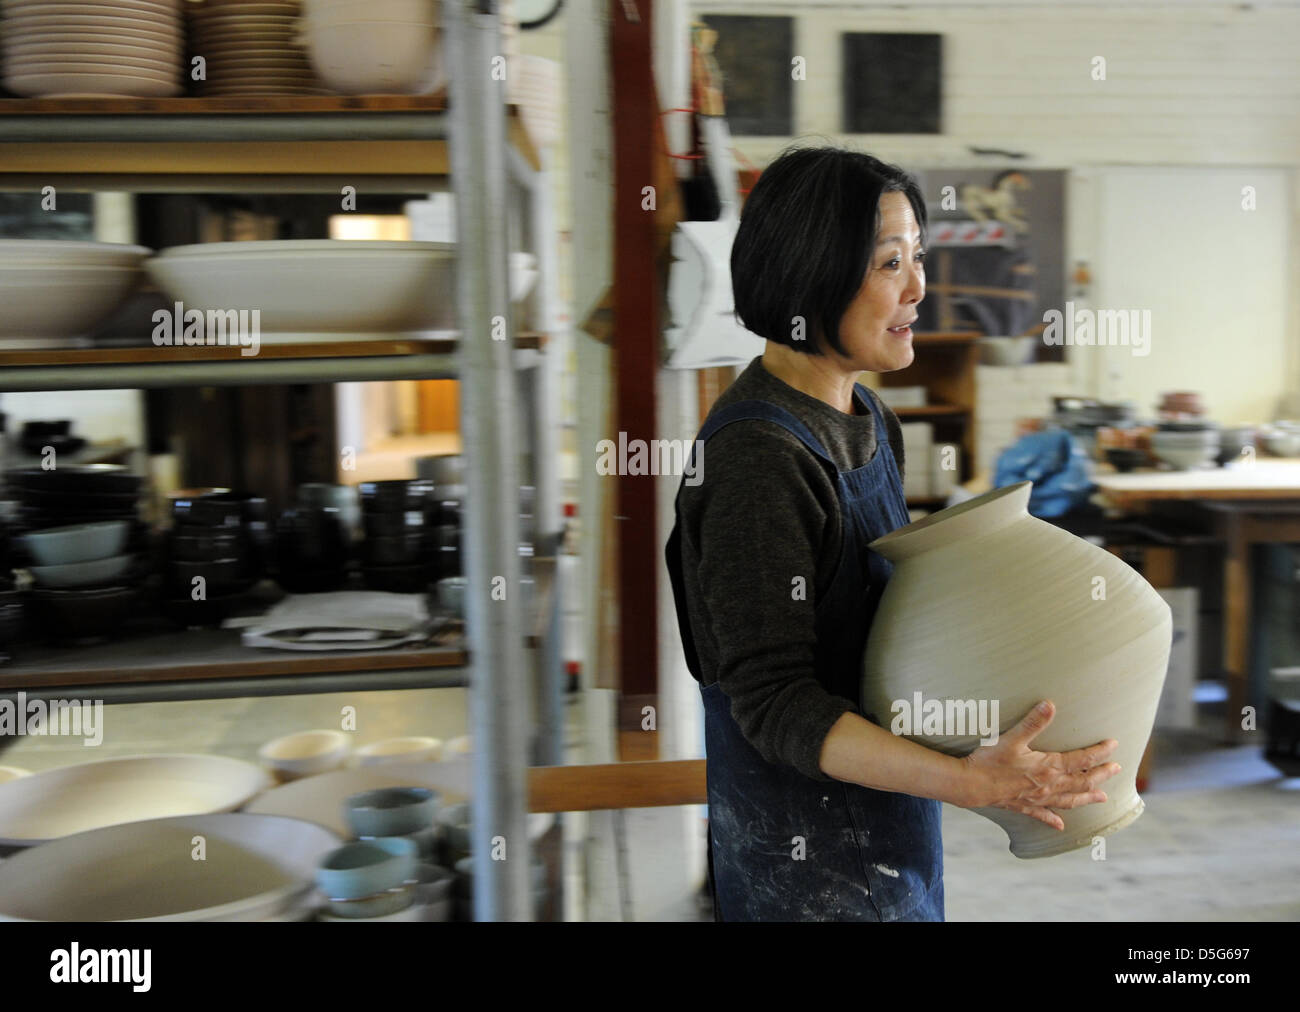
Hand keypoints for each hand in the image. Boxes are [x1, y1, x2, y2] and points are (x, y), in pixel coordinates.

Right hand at [958, 700, 1119, 829]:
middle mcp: (1048, 786)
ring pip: (1069, 800)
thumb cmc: (990, 761)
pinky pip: (1043, 815)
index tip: (1114, 745)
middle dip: (1101, 775)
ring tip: (1103, 798)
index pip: (1081, 760)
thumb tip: (1050, 705)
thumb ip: (1033, 722)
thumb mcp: (1012, 738)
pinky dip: (1054, 820)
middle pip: (1081, 781)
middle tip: (1117, 769)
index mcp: (1048, 768)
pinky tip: (1061, 826)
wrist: (971, 785)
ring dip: (1087, 797)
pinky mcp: (1023, 806)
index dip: (1099, 752)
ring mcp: (1037, 798)